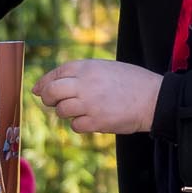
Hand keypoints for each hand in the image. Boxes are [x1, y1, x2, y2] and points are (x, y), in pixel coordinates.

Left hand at [36, 59, 162, 135]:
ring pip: (61, 110)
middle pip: (52, 92)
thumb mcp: (105, 68)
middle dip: (47, 99)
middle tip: (52, 103)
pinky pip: (76, 125)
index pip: (55, 73)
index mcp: (87, 67)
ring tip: (80, 110)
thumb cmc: (130, 82)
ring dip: (66, 112)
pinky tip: (92, 119)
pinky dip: (80, 124)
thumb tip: (51, 84)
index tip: (38, 90)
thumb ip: (81, 74)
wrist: (153, 98)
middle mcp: (85, 83)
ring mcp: (89, 103)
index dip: (44, 83)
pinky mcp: (96, 121)